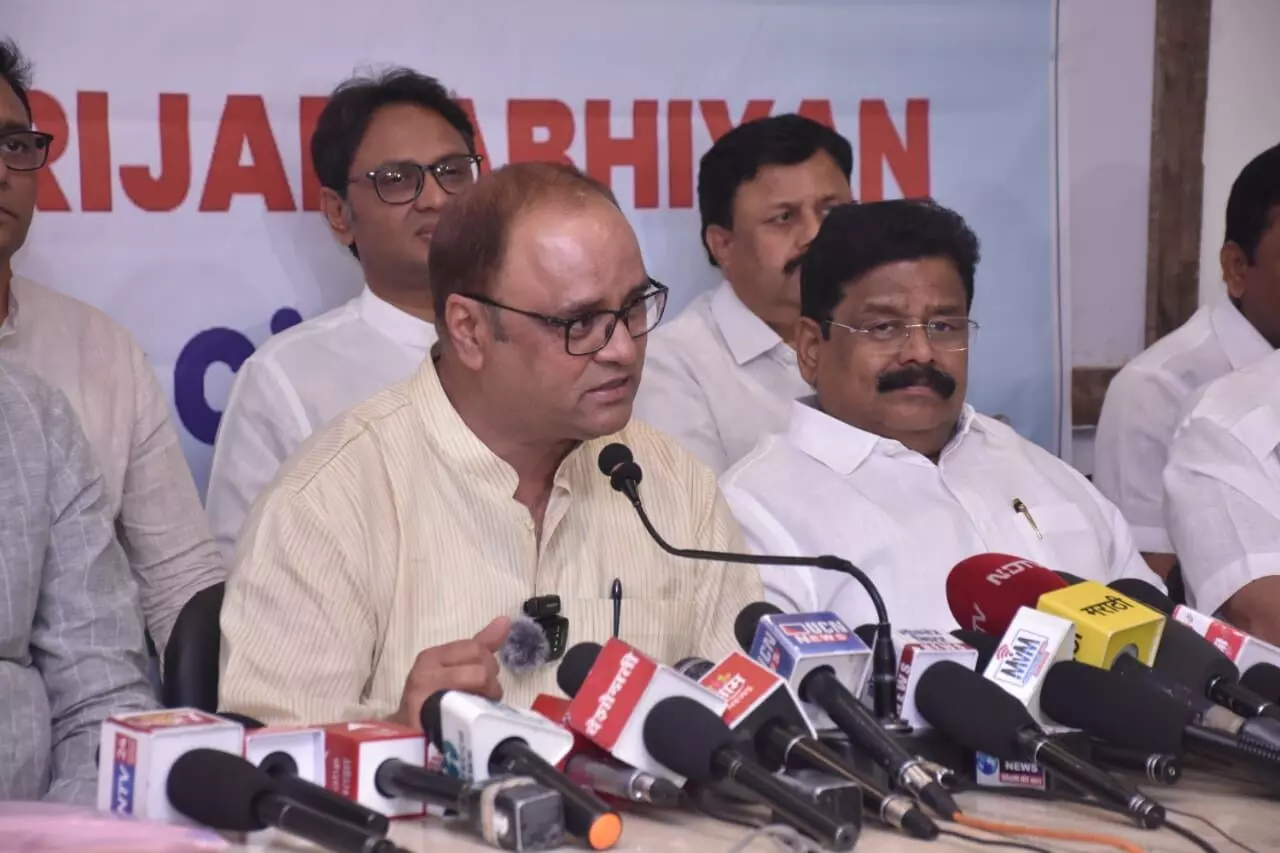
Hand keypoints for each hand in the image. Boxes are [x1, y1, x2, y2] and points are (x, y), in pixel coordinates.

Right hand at [391, 616, 510, 729]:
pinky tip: (469, 719)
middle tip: (480, 698)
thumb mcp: (456, 670)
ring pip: (480, 677)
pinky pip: (468, 704)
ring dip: (487, 698)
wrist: (408, 740)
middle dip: (490, 683)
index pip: (477, 647)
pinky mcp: (430, 714)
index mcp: (433, 656)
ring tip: (475, 709)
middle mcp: (426, 669)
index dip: (487, 665)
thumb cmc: (434, 704)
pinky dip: (476, 712)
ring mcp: (426, 691)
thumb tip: (505, 621)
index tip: (481, 682)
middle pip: (481, 663)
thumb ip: (480, 646)